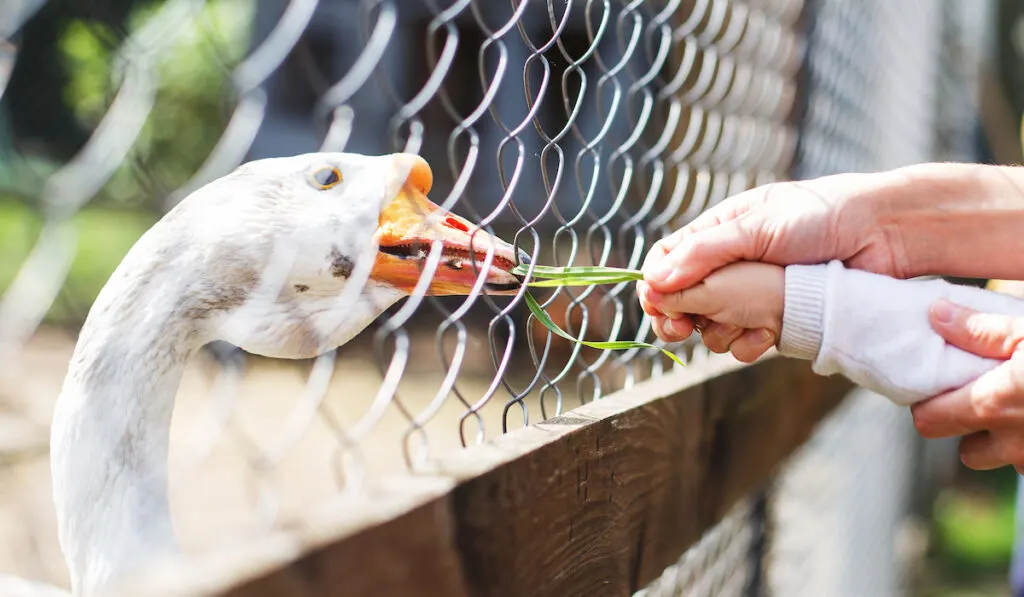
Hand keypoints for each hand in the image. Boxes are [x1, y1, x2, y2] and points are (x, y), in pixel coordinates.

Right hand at [638, 171, 899, 350]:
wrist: (886, 235)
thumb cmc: (822, 215)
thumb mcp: (756, 226)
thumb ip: (705, 253)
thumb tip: (654, 279)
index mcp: (718, 232)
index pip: (667, 261)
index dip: (655, 286)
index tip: (657, 307)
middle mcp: (730, 266)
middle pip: (681, 301)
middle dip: (677, 318)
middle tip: (681, 330)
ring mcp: (752, 295)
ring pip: (710, 327)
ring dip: (719, 332)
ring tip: (747, 322)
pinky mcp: (777, 320)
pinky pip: (745, 343)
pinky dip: (750, 344)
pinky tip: (770, 334)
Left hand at [911, 299, 1023, 471]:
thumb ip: (982, 330)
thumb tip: (935, 314)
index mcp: (991, 406)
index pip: (929, 421)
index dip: (929, 405)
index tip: (940, 385)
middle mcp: (1014, 445)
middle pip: (970, 453)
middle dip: (972, 431)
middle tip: (986, 396)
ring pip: (1010, 461)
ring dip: (1010, 442)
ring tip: (1020, 404)